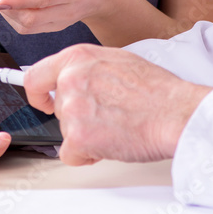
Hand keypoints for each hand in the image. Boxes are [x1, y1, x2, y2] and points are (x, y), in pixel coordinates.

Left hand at [0, 0, 130, 33]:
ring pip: (25, 26)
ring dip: (5, 10)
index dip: (20, 2)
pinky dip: (12, 13)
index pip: (44, 0)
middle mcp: (66, 13)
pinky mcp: (51, 27)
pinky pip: (27, 26)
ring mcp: (58, 23)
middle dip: (3, 5)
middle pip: (29, 19)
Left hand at [23, 44, 211, 165]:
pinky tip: (110, 143)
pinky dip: (87, 155)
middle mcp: (70, 79)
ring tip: (116, 126)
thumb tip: (73, 78)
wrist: (176, 113)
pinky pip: (70, 154)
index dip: (37, 93)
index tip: (43, 101)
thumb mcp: (117, 61)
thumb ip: (88, 69)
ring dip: (85, 135)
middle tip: (107, 116)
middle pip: (57, 107)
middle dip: (78, 117)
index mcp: (78, 57)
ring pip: (65, 131)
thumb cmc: (156, 90)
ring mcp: (72, 108)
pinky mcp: (78, 137)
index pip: (36, 76)